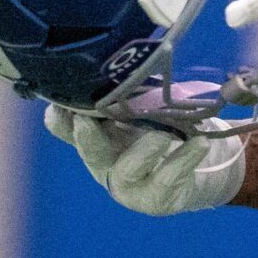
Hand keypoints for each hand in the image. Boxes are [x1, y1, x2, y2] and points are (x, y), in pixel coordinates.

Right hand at [42, 105, 244, 215]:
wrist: (194, 171)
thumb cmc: (159, 130)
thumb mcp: (143, 109)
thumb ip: (130, 92)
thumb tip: (129, 58)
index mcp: (96, 135)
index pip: (65, 127)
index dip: (59, 118)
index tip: (58, 105)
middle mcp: (104, 161)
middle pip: (90, 150)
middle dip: (86, 137)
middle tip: (85, 120)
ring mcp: (128, 185)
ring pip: (127, 170)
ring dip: (144, 150)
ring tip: (162, 136)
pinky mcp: (155, 199)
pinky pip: (167, 179)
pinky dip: (184, 159)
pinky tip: (199, 143)